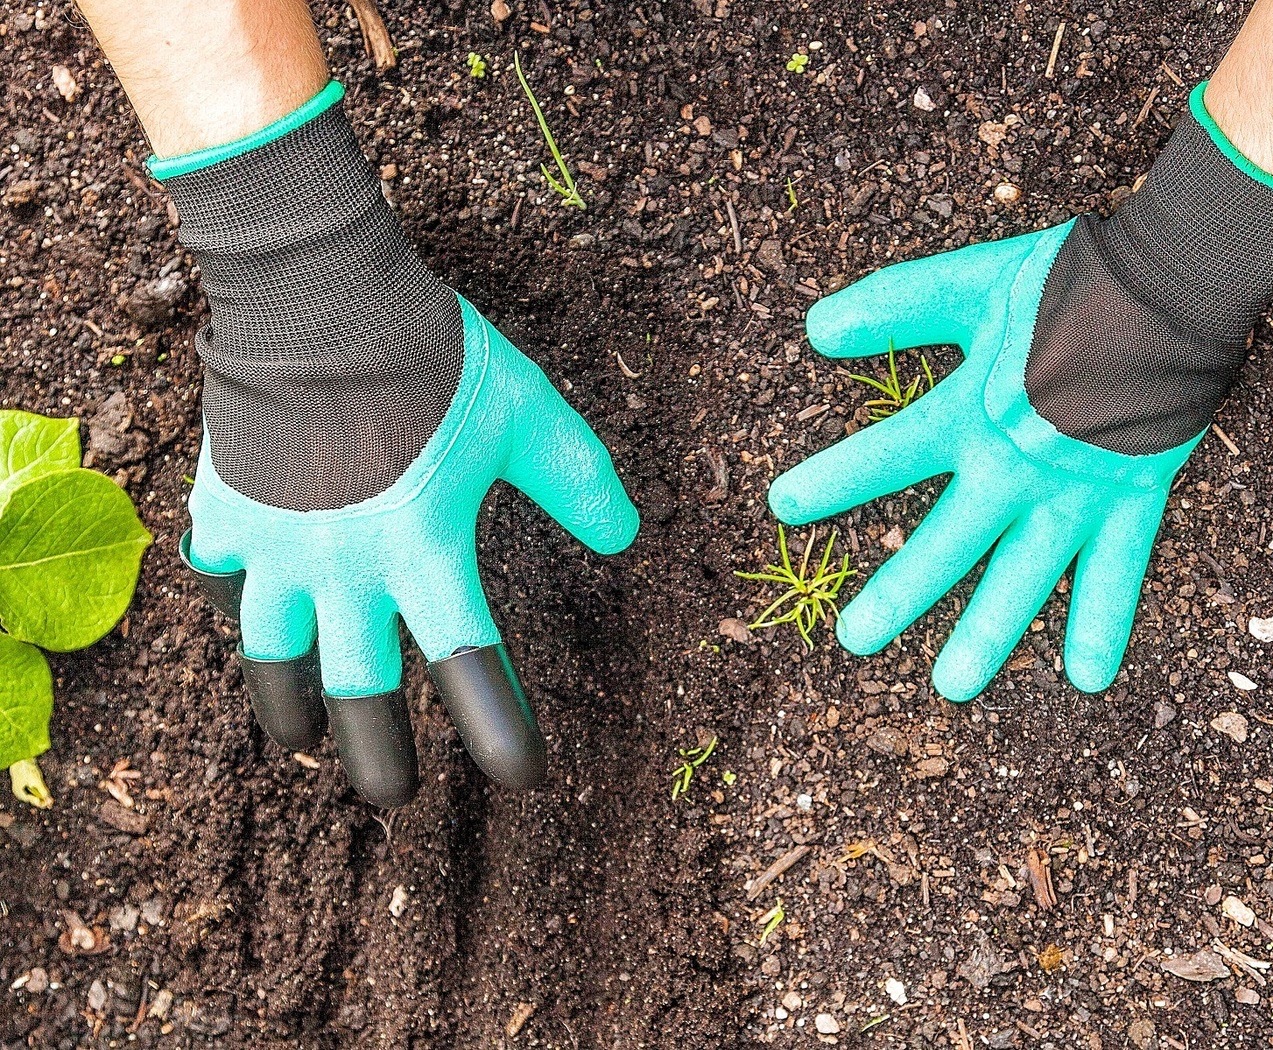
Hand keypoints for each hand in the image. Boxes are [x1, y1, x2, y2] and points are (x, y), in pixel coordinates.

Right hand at [166, 83, 637, 805]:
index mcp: (424, 548)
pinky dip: (233, 604)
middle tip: (393, 797)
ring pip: (270, 657)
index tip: (524, 780)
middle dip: (377, 756)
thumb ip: (579, 482)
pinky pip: (220, 577)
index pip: (469, 664)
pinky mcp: (226, 508)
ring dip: (289, 707)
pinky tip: (242, 615)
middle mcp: (345, 565)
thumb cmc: (434, 354)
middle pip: (357, 692)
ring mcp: (275, 543)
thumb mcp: (528, 415)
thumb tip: (628, 539)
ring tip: (299, 741)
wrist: (321, 294)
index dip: (499, 728)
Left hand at [769, 84, 1272, 700]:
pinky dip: (1102, 624)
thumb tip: (813, 330)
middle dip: (898, 594)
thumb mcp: (969, 282)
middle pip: (946, 543)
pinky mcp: (1129, 502)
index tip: (782, 510)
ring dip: (988, 634)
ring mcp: (1073, 492)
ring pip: (1022, 577)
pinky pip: (1115, 574)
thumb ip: (894, 306)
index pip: (888, 455)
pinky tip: (1085, 679)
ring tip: (952, 686)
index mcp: (970, 413)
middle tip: (854, 639)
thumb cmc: (1067, 282)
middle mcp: (1014, 467)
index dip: (833, 481)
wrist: (1170, 286)